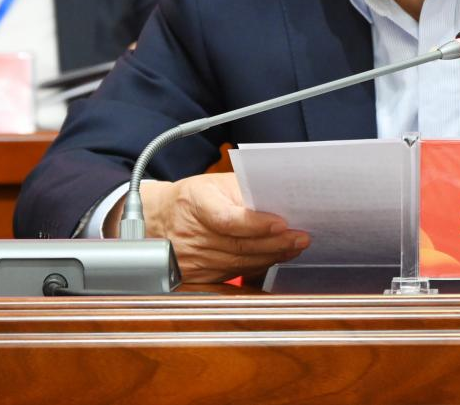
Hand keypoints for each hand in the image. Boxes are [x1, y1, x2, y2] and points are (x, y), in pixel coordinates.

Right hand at [132, 172, 309, 282]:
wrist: (158, 220)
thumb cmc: (193, 198)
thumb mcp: (214, 183)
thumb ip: (243, 190)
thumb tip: (279, 199)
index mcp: (194, 202)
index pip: (227, 219)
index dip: (256, 224)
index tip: (282, 223)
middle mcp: (191, 234)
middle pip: (238, 245)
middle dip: (276, 243)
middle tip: (302, 238)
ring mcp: (193, 259)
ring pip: (240, 263)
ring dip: (272, 256)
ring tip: (295, 246)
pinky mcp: (197, 277)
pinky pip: (234, 273)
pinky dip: (258, 267)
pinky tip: (275, 258)